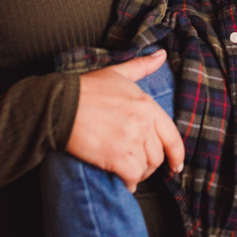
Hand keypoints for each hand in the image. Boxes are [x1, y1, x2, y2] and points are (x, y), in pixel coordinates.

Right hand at [66, 50, 184, 191]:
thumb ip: (142, 66)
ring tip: (128, 172)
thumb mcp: (117, 73)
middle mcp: (144, 123)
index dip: (176, 154)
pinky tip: (123, 181)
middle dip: (150, 163)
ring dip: (139, 174)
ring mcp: (132, 140)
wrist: (60, 105)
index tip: (175, 165)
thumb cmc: (86, 89)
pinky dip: (129, 182)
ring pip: (146, 167)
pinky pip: (133, 177)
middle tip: (138, 166)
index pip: (172, 135)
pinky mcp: (118, 157)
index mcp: (147, 105)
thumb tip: (162, 54)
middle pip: (158, 154)